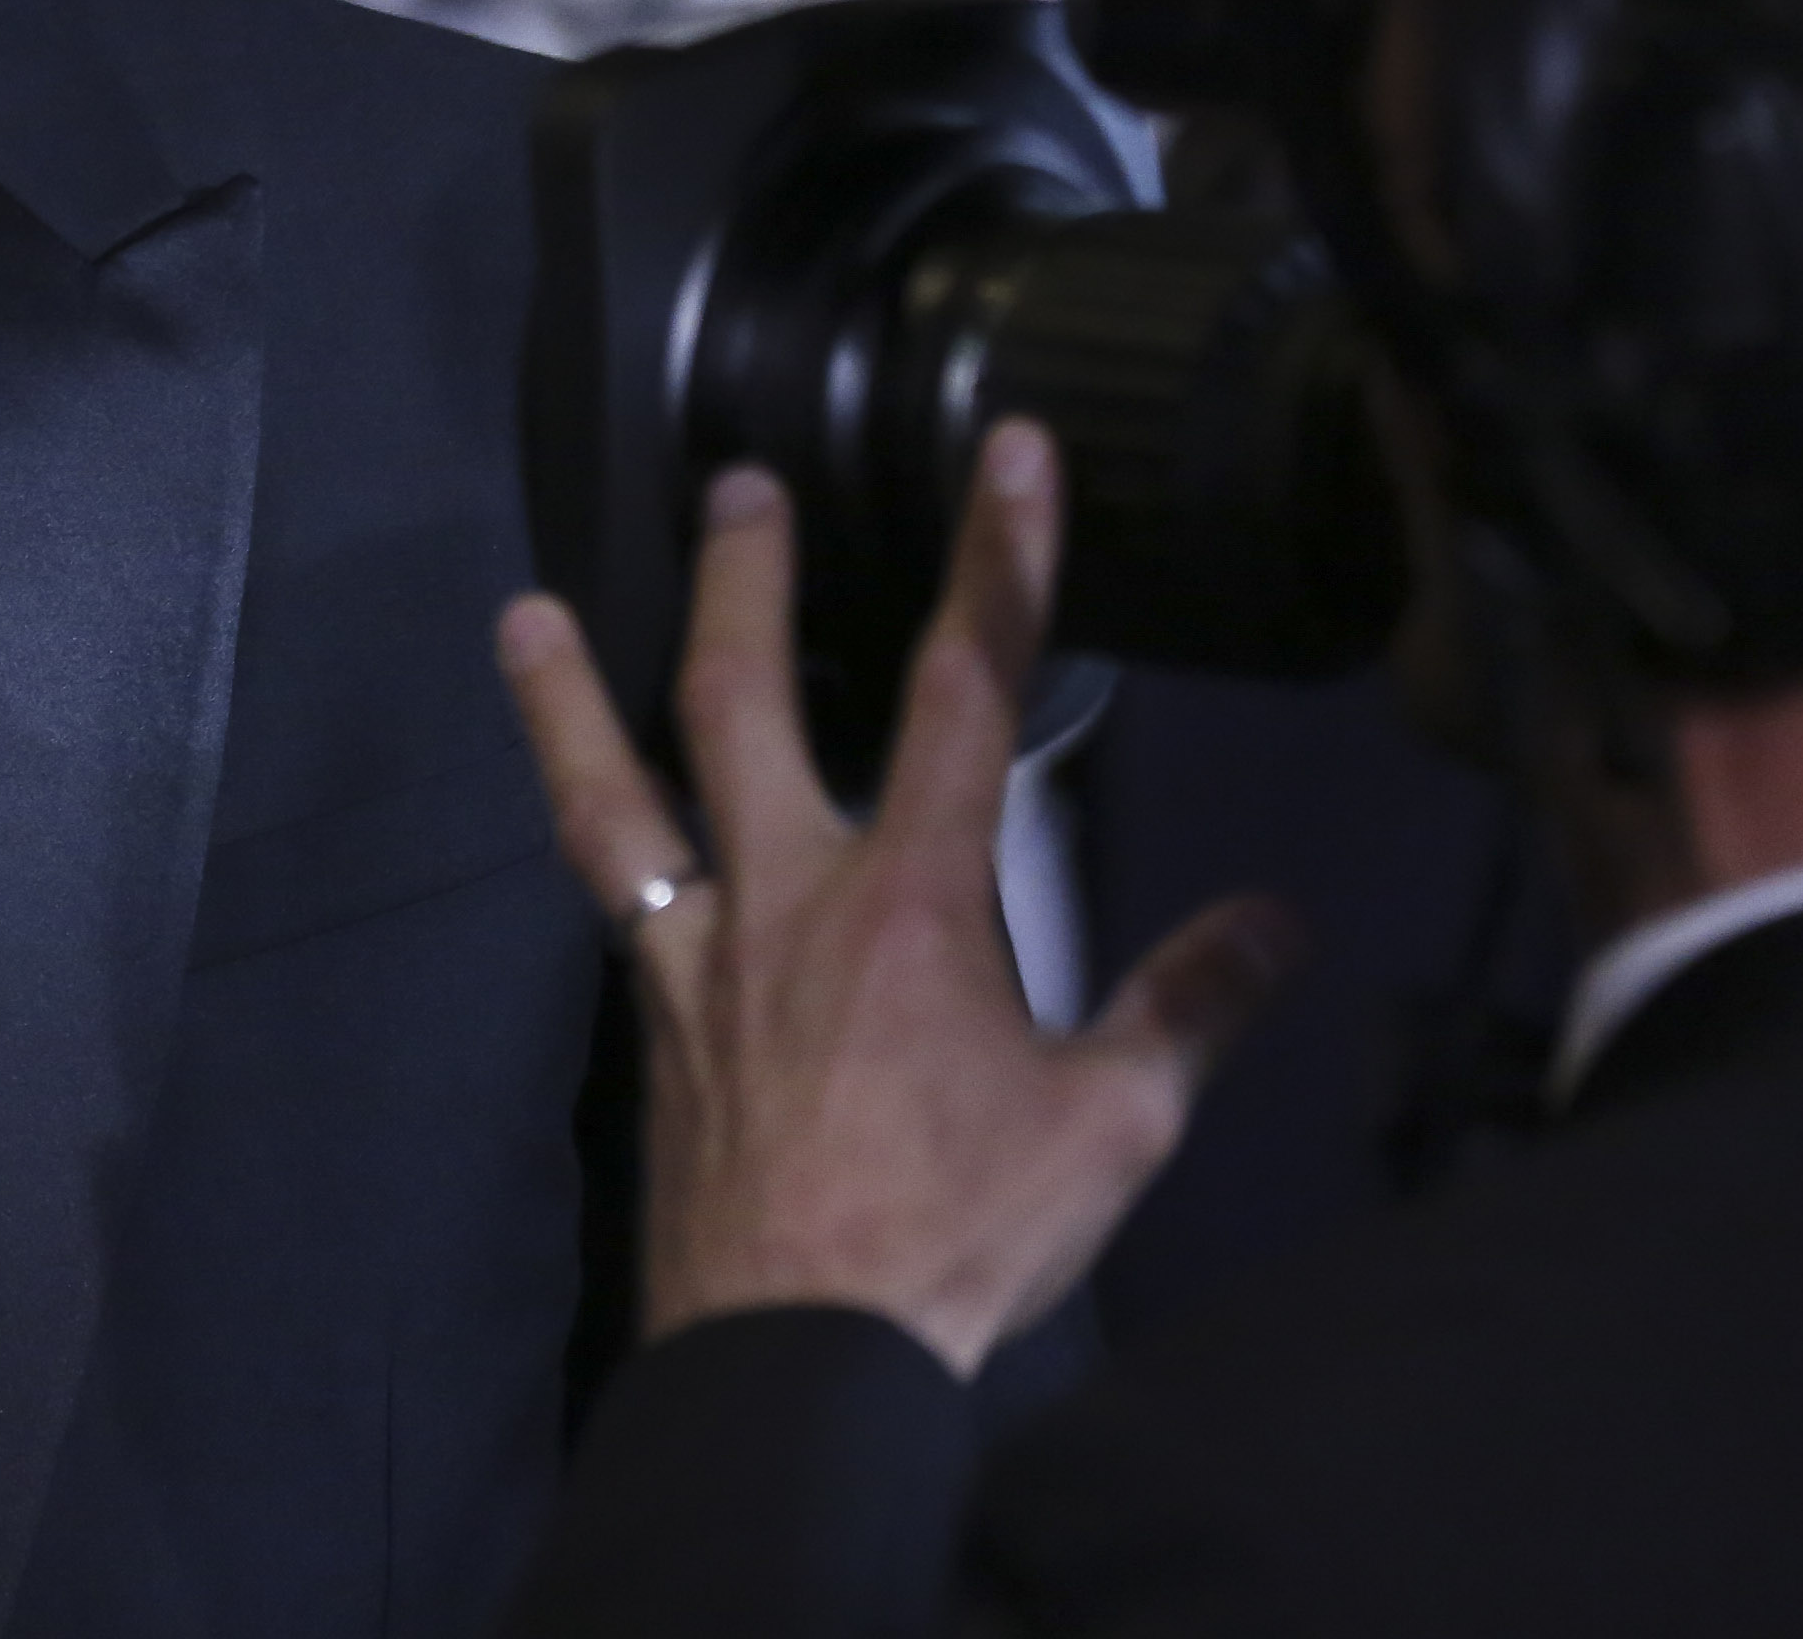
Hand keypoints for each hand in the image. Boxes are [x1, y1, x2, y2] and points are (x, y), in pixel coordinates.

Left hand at [495, 430, 1298, 1376]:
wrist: (796, 1351)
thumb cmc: (956, 1235)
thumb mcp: (1112, 1126)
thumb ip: (1189, 1007)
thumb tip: (1278, 923)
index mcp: (913, 897)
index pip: (968, 689)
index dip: (998, 560)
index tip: (1008, 450)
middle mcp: (786, 895)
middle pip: (745, 698)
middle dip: (745, 579)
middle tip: (737, 483)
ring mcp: (697, 956)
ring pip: (615, 793)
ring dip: (568, 698)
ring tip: (524, 616)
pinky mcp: (652, 1024)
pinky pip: (611, 902)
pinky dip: (596, 845)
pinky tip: (590, 825)